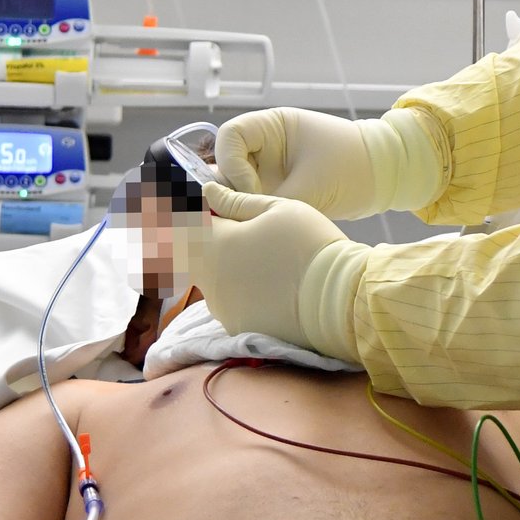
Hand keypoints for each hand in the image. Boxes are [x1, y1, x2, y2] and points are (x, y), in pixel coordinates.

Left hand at [195, 183, 356, 349]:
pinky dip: (239, 292)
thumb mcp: (277, 210)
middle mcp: (209, 278)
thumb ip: (235, 201)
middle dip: (202, 242)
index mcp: (214, 243)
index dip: (187, 213)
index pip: (182, 224)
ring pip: (210, 280)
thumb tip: (208, 192)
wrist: (336, 299)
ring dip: (222, 268)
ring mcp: (221, 306)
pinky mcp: (236, 327)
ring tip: (258, 261)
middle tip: (233, 234)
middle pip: (190, 255)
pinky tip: (266, 286)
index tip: (203, 208)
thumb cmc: (310, 244)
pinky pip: (229, 303)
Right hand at [217, 108, 442, 219]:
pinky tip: (255, 230)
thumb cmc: (354, 167)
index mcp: (273, 125)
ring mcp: (270, 167)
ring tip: (246, 224)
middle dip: (228, 187)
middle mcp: (266, 145)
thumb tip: (239, 219)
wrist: (386, 177)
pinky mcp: (277, 188)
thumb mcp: (311, 186)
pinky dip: (249, 213)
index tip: (252, 191)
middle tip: (240, 213)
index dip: (232, 165)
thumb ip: (272, 202)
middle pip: (225, 161)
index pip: (229, 137)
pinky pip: (251, 199)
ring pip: (234, 184)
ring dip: (236, 203)